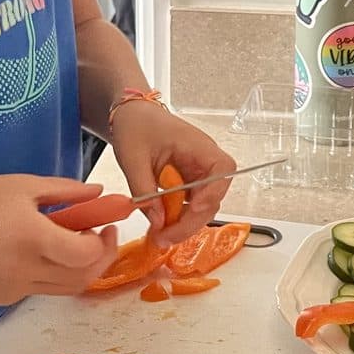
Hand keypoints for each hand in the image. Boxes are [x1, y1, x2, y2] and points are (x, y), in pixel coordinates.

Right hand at [0, 175, 118, 304]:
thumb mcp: (25, 185)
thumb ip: (68, 192)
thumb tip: (101, 194)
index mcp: (31, 238)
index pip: (84, 255)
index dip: (104, 243)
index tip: (107, 226)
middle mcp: (25, 270)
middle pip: (82, 278)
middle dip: (101, 258)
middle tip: (102, 237)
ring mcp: (13, 289)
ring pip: (64, 289)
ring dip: (80, 269)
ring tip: (75, 244)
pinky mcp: (3, 299)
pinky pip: (41, 290)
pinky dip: (53, 275)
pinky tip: (44, 254)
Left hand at [111, 107, 237, 244]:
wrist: (132, 116)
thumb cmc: (136, 126)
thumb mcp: (133, 158)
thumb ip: (144, 190)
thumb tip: (158, 221)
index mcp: (198, 146)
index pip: (221, 171)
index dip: (211, 193)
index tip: (191, 209)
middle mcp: (204, 161)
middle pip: (212, 198)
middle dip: (190, 222)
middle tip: (164, 238)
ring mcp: (198, 173)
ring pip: (202, 207)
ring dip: (184, 224)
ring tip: (159, 236)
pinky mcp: (189, 182)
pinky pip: (190, 205)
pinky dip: (177, 218)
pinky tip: (160, 226)